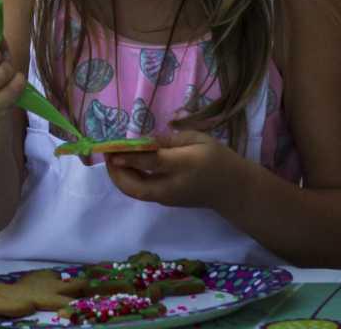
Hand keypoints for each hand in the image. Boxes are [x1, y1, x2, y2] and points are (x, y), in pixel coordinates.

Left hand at [106, 130, 236, 208]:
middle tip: (107, 153)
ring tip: (111, 157)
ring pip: (135, 193)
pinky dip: (128, 180)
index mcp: (185, 165)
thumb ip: (170, 140)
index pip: (153, 163)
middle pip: (137, 188)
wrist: (233, 190)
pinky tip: (124, 165)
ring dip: (119, 177)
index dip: (130, 157)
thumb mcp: (199, 139)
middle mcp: (173, 186)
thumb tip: (144, 142)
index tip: (112, 150)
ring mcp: (168, 198)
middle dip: (116, 173)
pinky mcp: (165, 201)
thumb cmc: (217, 158)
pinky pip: (141, 192)